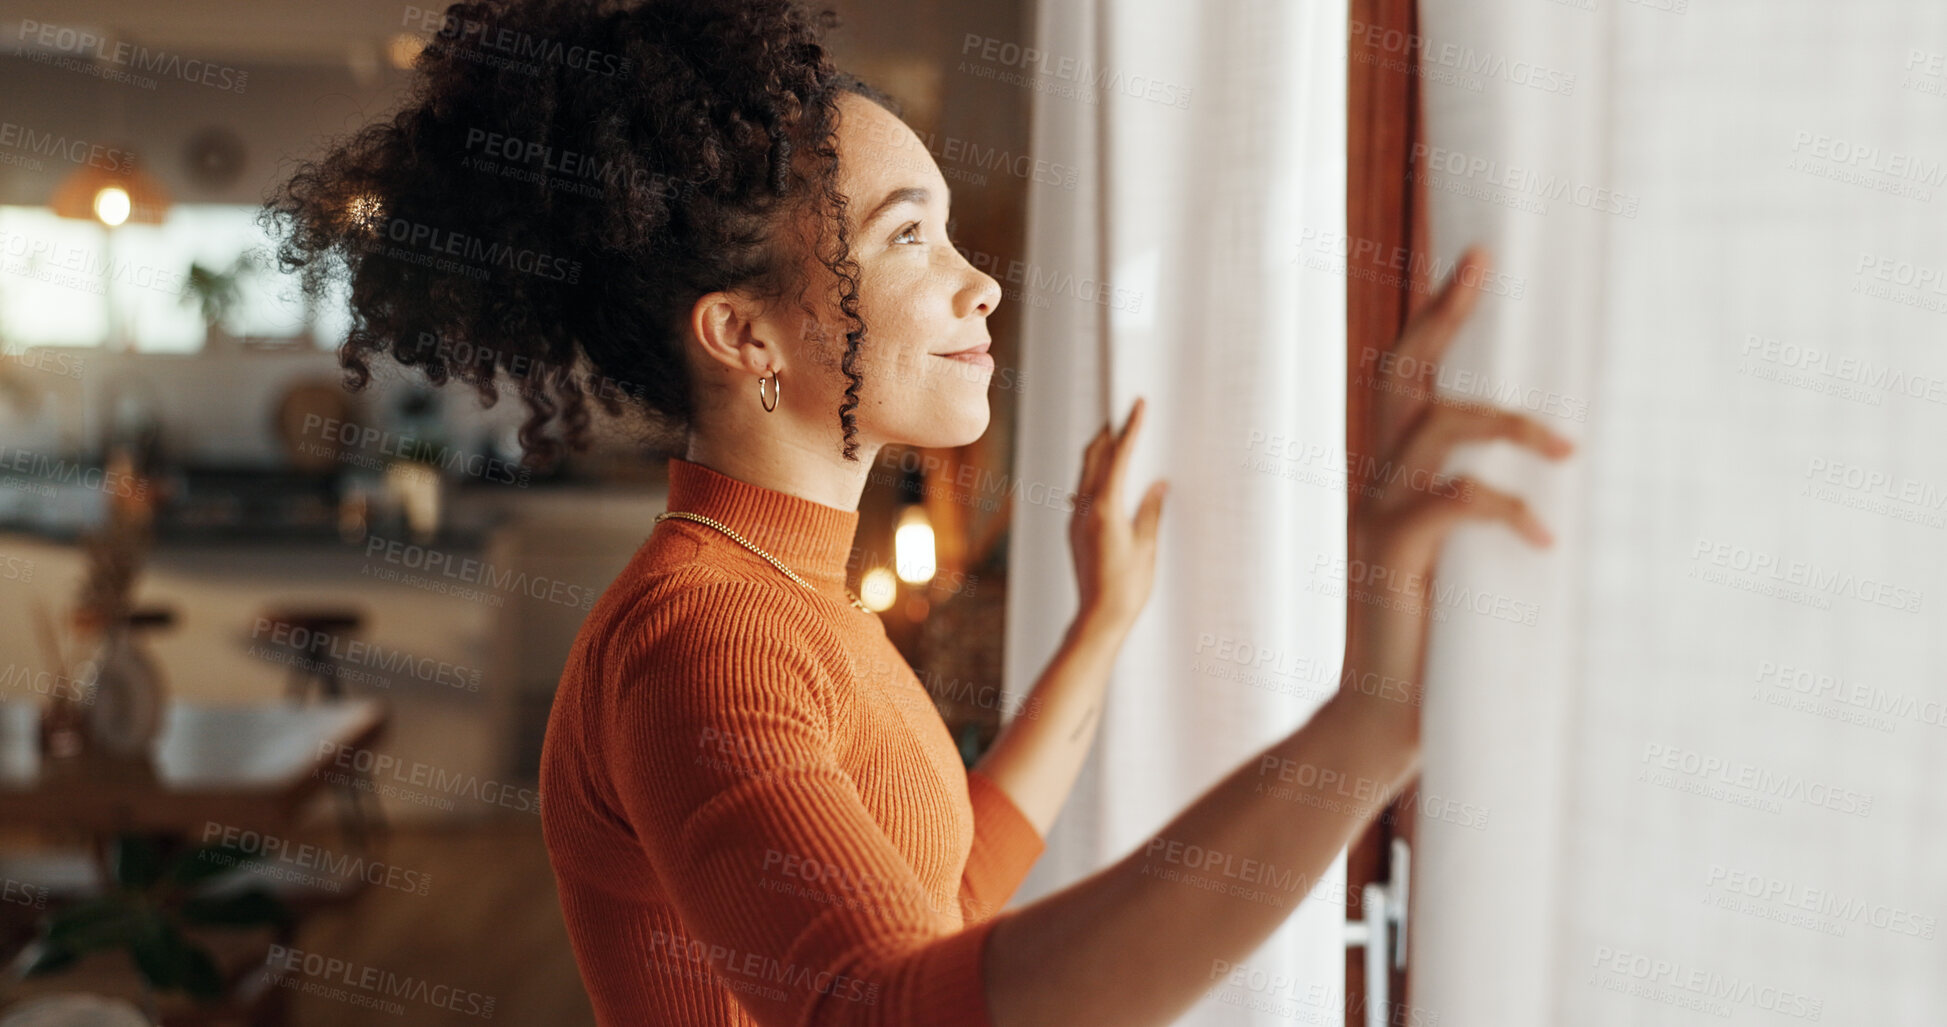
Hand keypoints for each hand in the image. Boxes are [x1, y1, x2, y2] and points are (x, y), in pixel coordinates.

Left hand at [1069, 397, 1168, 631]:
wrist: (1098, 618)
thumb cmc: (1127, 588)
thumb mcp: (1146, 546)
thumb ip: (1150, 511)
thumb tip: (1157, 484)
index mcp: (1105, 509)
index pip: (1119, 458)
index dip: (1130, 429)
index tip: (1137, 406)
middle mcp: (1084, 510)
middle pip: (1093, 459)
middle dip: (1108, 434)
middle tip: (1123, 414)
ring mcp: (1076, 521)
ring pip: (1084, 475)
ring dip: (1100, 454)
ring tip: (1116, 439)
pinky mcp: (1075, 532)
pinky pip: (1083, 493)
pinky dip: (1095, 477)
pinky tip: (1106, 478)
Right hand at [1342, 247, 1573, 740]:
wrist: (1385, 720)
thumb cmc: (1440, 646)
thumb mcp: (1464, 564)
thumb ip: (1486, 514)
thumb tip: (1573, 473)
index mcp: (1391, 479)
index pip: (1403, 378)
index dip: (1437, 318)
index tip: (1477, 260)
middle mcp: (1374, 484)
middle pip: (1400, 376)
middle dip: (1444, 317)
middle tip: (1485, 265)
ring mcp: (1377, 517)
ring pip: (1435, 428)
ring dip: (1508, 426)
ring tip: (1567, 451)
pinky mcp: (1393, 557)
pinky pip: (1452, 504)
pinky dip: (1505, 510)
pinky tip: (1544, 542)